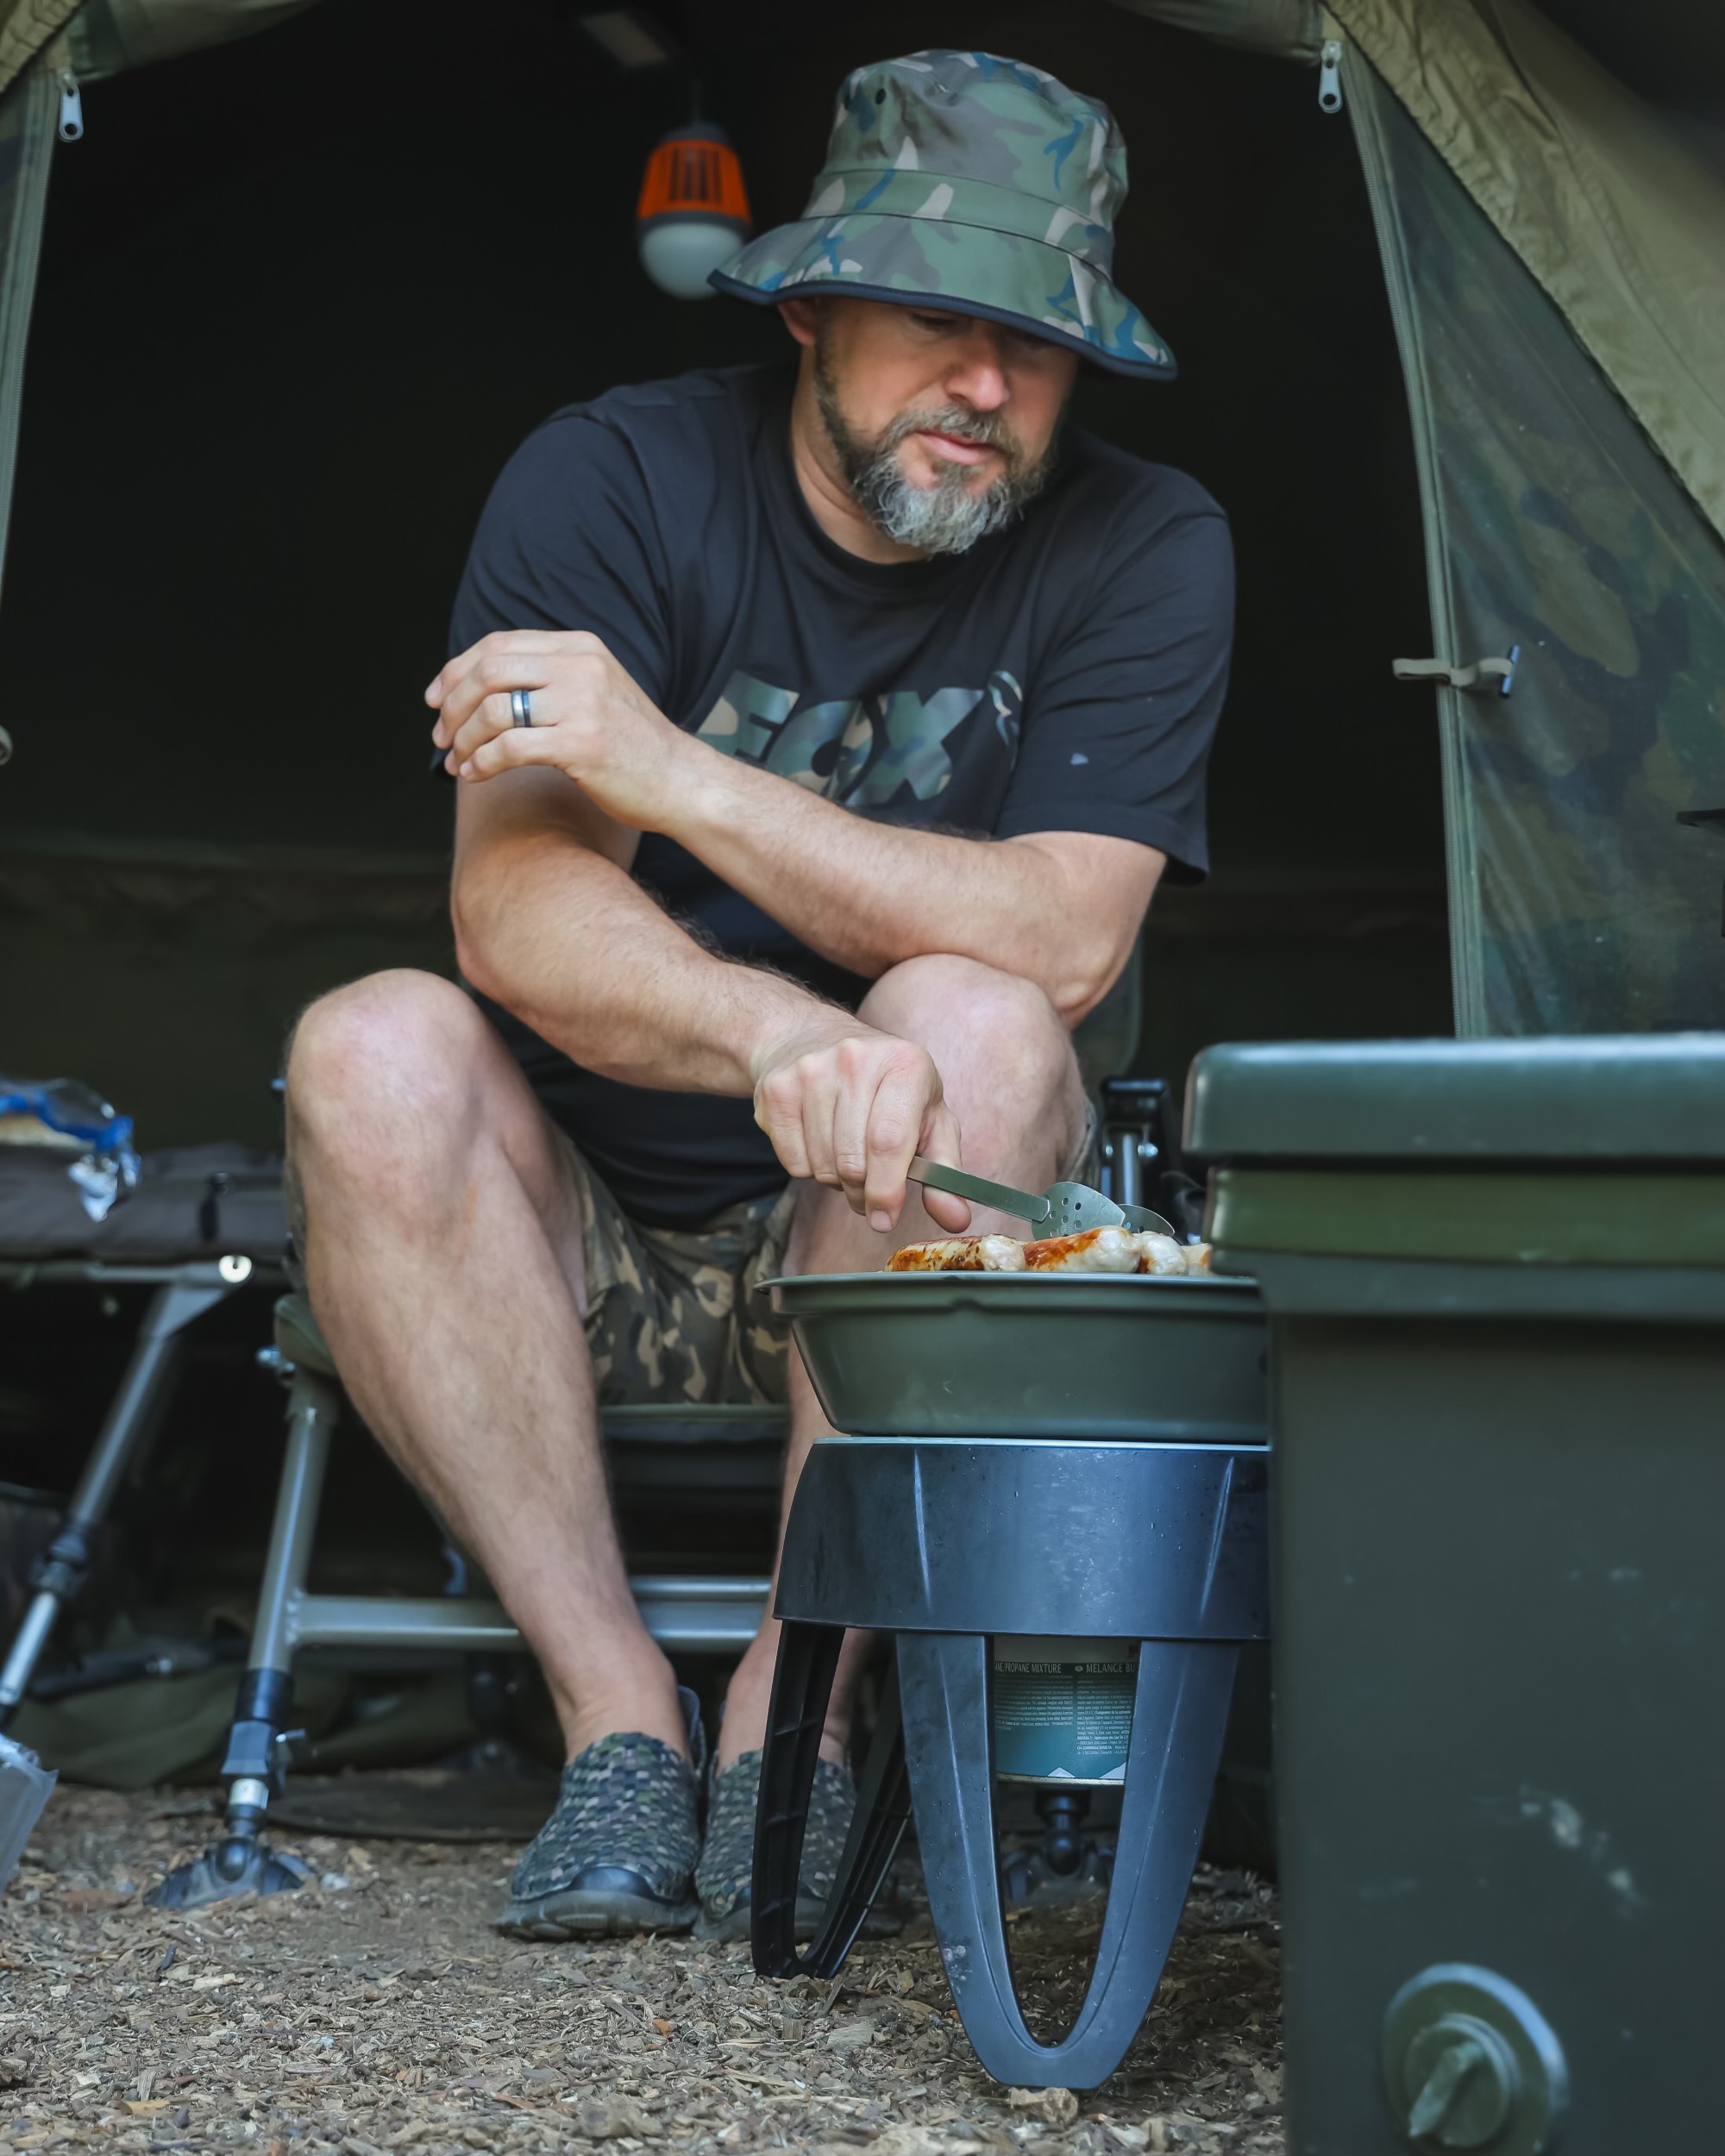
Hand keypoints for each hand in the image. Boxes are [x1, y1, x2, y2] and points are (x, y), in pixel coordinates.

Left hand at [427, 630, 697, 830]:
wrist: (680, 781)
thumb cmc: (632, 745)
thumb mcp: (596, 691)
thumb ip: (550, 678)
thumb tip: (481, 688)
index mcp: (579, 647)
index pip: (498, 645)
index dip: (455, 670)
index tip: (436, 700)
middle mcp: (580, 667)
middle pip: (488, 672)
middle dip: (453, 707)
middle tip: (440, 738)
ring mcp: (582, 703)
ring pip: (494, 710)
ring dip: (464, 740)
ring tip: (458, 763)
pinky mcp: (581, 744)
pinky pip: (509, 748)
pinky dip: (482, 763)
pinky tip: (476, 776)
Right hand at [751, 1016, 970, 1234]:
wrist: (812, 1037)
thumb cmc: (884, 1086)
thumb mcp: (927, 1116)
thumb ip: (944, 1171)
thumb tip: (956, 1218)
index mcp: (904, 1064)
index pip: (889, 1142)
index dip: (886, 1190)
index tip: (884, 1218)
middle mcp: (855, 1060)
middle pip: (853, 1163)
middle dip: (862, 1192)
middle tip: (870, 1185)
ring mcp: (810, 1071)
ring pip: (822, 1167)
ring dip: (836, 1179)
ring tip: (846, 1153)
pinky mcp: (776, 1089)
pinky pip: (792, 1162)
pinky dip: (808, 1167)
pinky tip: (818, 1139)